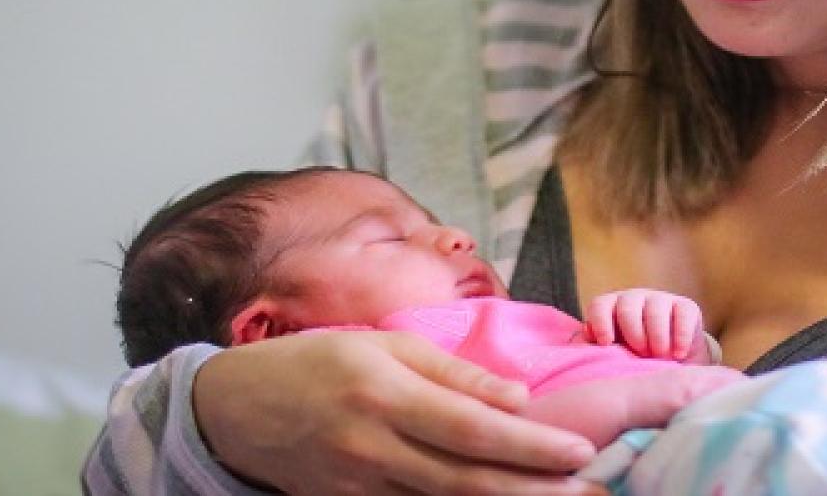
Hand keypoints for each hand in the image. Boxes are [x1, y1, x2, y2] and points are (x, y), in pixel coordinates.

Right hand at [192, 330, 604, 495]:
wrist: (234, 411)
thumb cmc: (316, 362)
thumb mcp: (382, 346)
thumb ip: (452, 373)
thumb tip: (518, 396)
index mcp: (384, 394)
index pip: (472, 427)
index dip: (530, 445)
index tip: (581, 450)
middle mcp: (372, 447)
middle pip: (467, 480)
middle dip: (534, 490)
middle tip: (593, 491)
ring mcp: (359, 487)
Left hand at [583, 288, 710, 361]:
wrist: (674, 365)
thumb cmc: (636, 360)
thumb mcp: (616, 356)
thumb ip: (598, 348)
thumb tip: (585, 339)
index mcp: (611, 309)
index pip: (600, 306)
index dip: (600, 322)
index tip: (606, 343)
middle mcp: (634, 299)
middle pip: (627, 306)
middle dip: (633, 331)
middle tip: (641, 352)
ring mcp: (660, 300)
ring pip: (655, 308)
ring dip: (656, 335)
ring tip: (660, 356)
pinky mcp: (686, 306)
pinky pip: (682, 313)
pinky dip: (680, 336)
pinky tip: (678, 354)